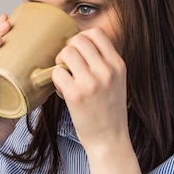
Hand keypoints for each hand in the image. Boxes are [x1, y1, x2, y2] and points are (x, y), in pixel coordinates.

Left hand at [52, 27, 129, 155]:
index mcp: (118, 65)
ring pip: (66, 53)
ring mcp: (91, 82)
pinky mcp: (76, 95)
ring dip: (60, 63)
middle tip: (69, 67)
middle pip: (78, 40)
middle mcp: (106, 71)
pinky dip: (56, 80)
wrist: (110, 140)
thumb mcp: (117, 82)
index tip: (79, 52)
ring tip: (66, 78)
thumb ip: (104, 63)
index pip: (97, 33)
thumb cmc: (110, 112)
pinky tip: (64, 91)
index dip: (82, 38)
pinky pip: (57, 73)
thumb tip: (79, 45)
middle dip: (68, 50)